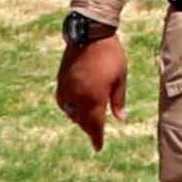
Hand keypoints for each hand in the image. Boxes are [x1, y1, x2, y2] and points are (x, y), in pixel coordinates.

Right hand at [53, 26, 126, 146]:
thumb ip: (118, 100)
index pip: (95, 126)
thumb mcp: (120, 77)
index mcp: (94, 99)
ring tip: (87, 119)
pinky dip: (69, 107)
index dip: (96, 138)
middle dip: (89, 129)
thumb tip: (120, 119)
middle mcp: (78, 98)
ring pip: (71, 112)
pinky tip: (73, 105)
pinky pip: (63, 100)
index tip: (98, 148)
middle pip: (82, 121)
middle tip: (95, 133)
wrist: (90, 33)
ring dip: (79, 118)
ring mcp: (67, 89)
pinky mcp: (61, 80)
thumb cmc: (110, 55)